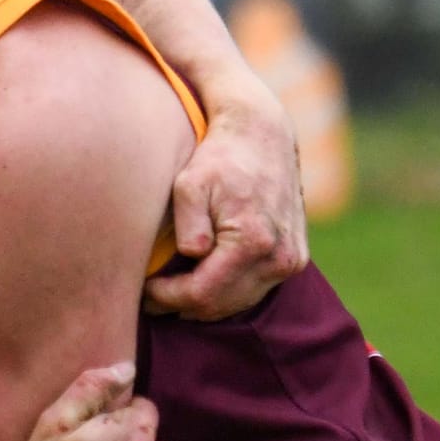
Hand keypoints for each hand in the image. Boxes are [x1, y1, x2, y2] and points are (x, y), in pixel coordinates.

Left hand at [145, 90, 307, 318]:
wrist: (263, 135)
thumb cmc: (220, 157)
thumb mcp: (190, 184)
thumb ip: (188, 224)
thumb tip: (192, 256)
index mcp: (254, 240)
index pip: (202, 293)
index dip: (167, 297)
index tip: (144, 291)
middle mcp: (279, 257)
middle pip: (220, 305)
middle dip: (181, 305)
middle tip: (151, 297)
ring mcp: (292, 261)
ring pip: (238, 303)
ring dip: (203, 302)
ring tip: (171, 291)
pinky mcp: (295, 259)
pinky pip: (254, 291)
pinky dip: (226, 292)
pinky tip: (202, 281)